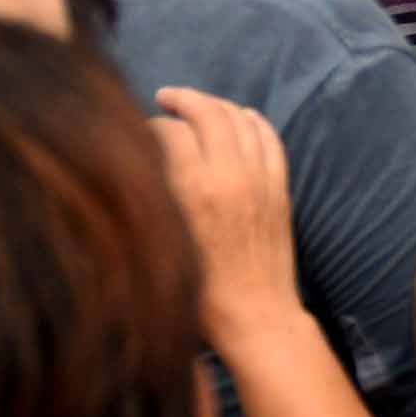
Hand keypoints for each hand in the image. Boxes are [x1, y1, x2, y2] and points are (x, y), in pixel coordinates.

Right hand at [143, 88, 304, 308]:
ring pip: (240, 119)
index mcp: (194, 191)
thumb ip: (152, 198)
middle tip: (165, 98)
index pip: (169, 132)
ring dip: (216, 105)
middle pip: (207, 112)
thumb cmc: (199, 294)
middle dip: (183, 99)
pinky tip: (240, 117)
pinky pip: (269, 138)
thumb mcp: (161, 245)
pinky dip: (252, 120)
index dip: (149, 126)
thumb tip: (136, 163)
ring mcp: (260, 180)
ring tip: (197, 105)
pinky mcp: (280, 190)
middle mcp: (230, 177)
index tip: (138, 132)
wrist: (255, 318)